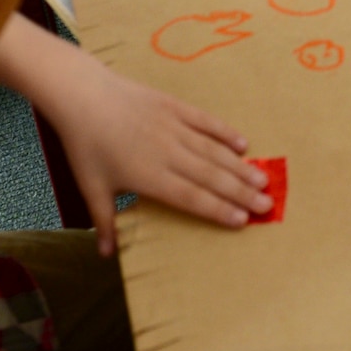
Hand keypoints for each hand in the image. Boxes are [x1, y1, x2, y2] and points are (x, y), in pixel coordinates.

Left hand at [39, 54, 272, 252]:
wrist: (83, 95)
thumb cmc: (85, 145)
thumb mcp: (91, 187)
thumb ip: (104, 221)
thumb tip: (106, 255)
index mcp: (149, 176)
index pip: (191, 197)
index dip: (218, 209)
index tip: (242, 221)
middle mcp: (168, 153)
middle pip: (211, 177)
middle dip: (241, 193)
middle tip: (267, 205)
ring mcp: (174, 128)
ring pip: (213, 151)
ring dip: (239, 167)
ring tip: (263, 180)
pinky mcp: (174, 107)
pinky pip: (205, 122)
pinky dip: (225, 132)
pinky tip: (243, 144)